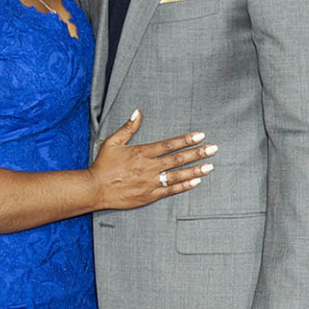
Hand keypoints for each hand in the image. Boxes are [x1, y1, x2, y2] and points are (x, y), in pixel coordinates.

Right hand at [89, 109, 216, 209]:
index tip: (200, 135)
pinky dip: (184, 186)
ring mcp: (150, 183)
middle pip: (178, 159)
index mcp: (142, 153)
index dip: (186, 140)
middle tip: (213, 149)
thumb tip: (137, 112)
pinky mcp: (149, 196)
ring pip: (177, 175)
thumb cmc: (103, 165)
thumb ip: (128, 127)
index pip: (169, 145)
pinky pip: (170, 190)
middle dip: (197, 153)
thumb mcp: (113, 142)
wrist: (95, 189)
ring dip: (195, 170)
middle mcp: (149, 167)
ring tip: (210, 166)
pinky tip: (195, 181)